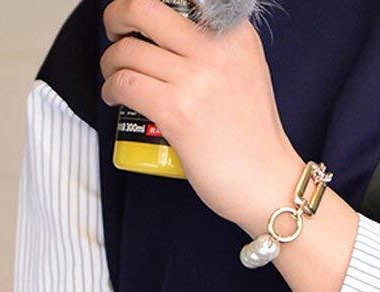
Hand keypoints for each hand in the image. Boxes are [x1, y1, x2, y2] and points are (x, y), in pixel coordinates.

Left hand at [100, 0, 302, 233]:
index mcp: (236, 36)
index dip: (148, 5)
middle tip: (115, 30)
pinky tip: (115, 97)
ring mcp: (196, 81)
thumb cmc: (257, 140)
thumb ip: (219, 48)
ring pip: (128, 51)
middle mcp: (216, 50)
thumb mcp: (248, 74)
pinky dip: (111, 88)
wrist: (269, 185)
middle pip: (143, 8)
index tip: (140, 16)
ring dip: (111, 62)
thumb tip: (173, 33)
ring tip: (115, 75)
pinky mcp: (177, 111)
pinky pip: (125, 84)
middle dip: (117, 16)